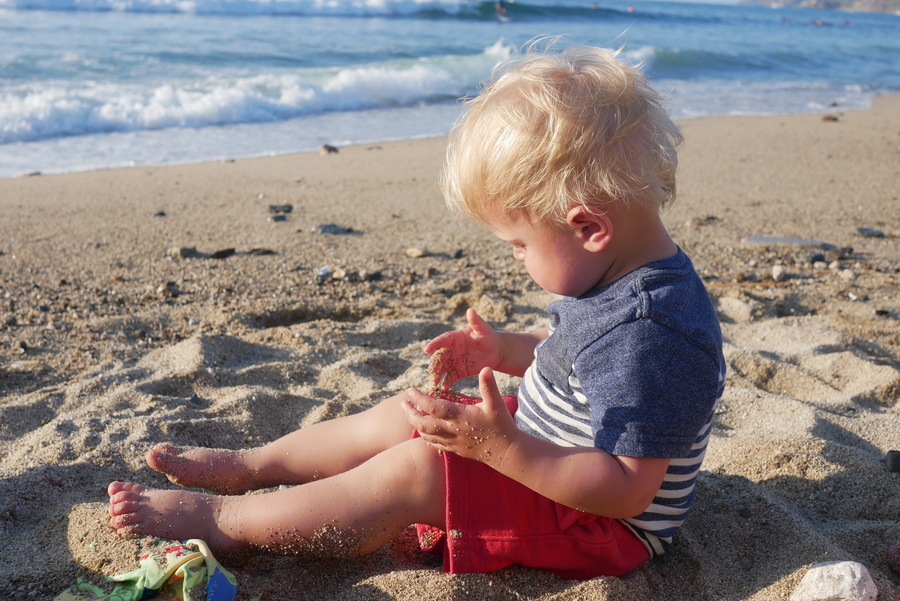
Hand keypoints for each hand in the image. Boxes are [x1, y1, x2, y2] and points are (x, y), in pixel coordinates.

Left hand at [402, 367, 517, 463]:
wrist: (507, 451)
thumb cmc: (502, 425)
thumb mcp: (497, 403)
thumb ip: (489, 386)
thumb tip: (486, 368)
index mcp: (459, 416)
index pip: (432, 407)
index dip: (419, 399)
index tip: (410, 391)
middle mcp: (452, 430)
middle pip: (423, 424)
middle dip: (410, 413)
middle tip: (403, 403)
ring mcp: (452, 442)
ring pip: (426, 435)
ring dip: (415, 423)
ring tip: (409, 413)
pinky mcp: (454, 449)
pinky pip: (434, 444)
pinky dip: (424, 436)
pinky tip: (422, 429)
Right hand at [424, 309, 501, 388]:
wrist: (496, 351)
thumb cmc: (488, 336)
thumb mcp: (483, 329)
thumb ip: (476, 321)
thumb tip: (470, 311)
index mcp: (454, 338)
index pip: (442, 340)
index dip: (434, 344)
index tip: (427, 349)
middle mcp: (450, 350)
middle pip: (439, 356)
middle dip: (434, 364)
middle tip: (431, 370)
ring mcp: (453, 361)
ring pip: (442, 369)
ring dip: (437, 375)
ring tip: (434, 383)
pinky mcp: (459, 372)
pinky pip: (450, 378)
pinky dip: (446, 383)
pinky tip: (443, 388)